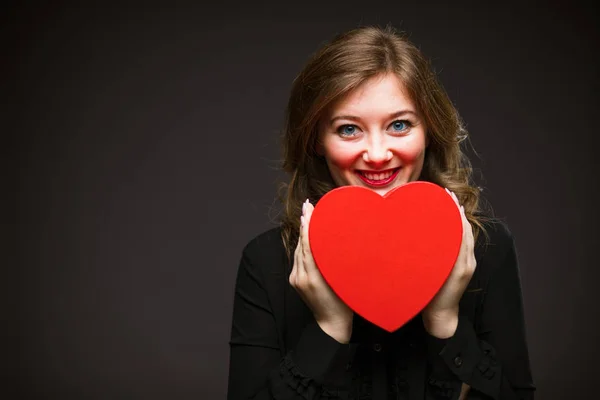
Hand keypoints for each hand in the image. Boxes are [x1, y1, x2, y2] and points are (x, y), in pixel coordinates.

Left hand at [288, 199, 353, 342]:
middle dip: (305, 224)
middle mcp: (301, 276)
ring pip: (299, 250)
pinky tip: (307, 235)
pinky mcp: (294, 280)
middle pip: (302, 244)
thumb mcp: (344, 280)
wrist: (331, 325)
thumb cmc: (344, 304)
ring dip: (304, 233)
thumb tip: (335, 240)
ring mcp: (296, 278)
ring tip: (308, 215)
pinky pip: (298, 258)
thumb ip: (335, 261)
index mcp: (314, 276)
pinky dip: (303, 245)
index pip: (308, 244)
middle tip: (308, 205)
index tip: (309, 209)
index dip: (308, 225)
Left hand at [422, 189, 475, 337]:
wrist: (436, 317)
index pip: (457, 228)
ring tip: (449, 200)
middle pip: (463, 227)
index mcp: (457, 256)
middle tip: (446, 191)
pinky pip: (462, 249)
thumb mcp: (425, 267)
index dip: (451, 210)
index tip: (443, 194)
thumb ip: (421, 252)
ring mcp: (465, 265)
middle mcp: (465, 258)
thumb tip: (405, 236)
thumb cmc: (426, 292)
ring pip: (464, 235)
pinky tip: (453, 221)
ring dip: (457, 216)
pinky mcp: (461, 272)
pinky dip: (458, 233)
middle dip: (455, 208)